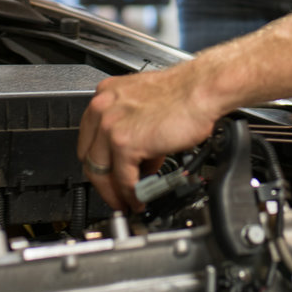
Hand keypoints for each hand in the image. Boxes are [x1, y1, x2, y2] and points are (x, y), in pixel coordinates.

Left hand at [78, 67, 218, 211]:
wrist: (202, 89)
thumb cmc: (185, 94)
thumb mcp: (147, 105)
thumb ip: (134, 127)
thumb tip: (137, 156)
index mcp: (106, 94)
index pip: (90, 136)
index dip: (99, 161)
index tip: (107, 174)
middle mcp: (103, 107)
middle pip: (89, 156)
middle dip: (102, 181)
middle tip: (115, 194)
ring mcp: (110, 125)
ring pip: (100, 171)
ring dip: (114, 193)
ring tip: (126, 202)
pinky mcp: (125, 142)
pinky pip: (122, 178)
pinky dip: (130, 194)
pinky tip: (138, 199)